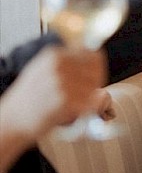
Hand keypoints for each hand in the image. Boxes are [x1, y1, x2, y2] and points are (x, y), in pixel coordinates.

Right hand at [0, 44, 107, 172]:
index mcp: (54, 55)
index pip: (92, 54)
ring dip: (90, 97)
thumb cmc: (28, 97)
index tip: (95, 75)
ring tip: (75, 103)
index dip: (97, 66)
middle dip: (96, 83)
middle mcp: (59, 66)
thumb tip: (90, 54)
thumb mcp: (42, 68)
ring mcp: (62, 83)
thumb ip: (65, 61)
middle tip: (87, 93)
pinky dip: (87, 109)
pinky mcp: (66, 102)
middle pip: (97, 71)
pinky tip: (74, 112)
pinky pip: (90, 103)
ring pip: (95, 88)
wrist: (12, 118)